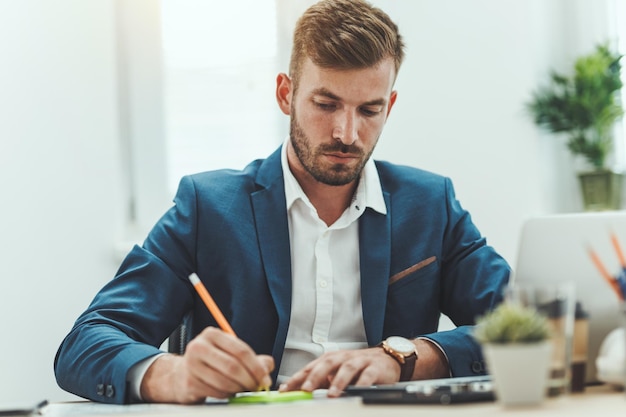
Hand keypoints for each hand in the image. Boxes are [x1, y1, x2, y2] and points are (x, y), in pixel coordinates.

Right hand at [141, 327, 273, 402]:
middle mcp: (199, 347)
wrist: (181, 374)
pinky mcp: (189, 383)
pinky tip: (228, 391)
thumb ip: (253, 358)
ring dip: (240, 389)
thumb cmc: (211, 362)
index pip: (241, 350)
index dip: (257, 367)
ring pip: (225, 382)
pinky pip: (217, 392)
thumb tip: (267, 366)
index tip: (265, 378)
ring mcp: (191, 365)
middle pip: (233, 366)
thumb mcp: (230, 353)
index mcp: (212, 334)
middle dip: (250, 380)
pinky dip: (227, 395)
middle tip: (257, 387)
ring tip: (244, 388)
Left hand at [279, 339, 448, 397]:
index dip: (297, 377)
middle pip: (327, 363)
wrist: (388, 358)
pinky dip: (362, 383)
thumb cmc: (359, 367)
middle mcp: (344, 357)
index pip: (311, 367)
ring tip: (332, 394)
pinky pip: (368, 375)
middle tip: (305, 389)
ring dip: (338, 381)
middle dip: (315, 376)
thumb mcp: (338, 372)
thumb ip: (322, 380)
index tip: (285, 389)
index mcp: (332, 358)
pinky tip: (356, 391)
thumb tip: (301, 390)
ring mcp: (360, 361)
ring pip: (347, 368)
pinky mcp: (376, 367)